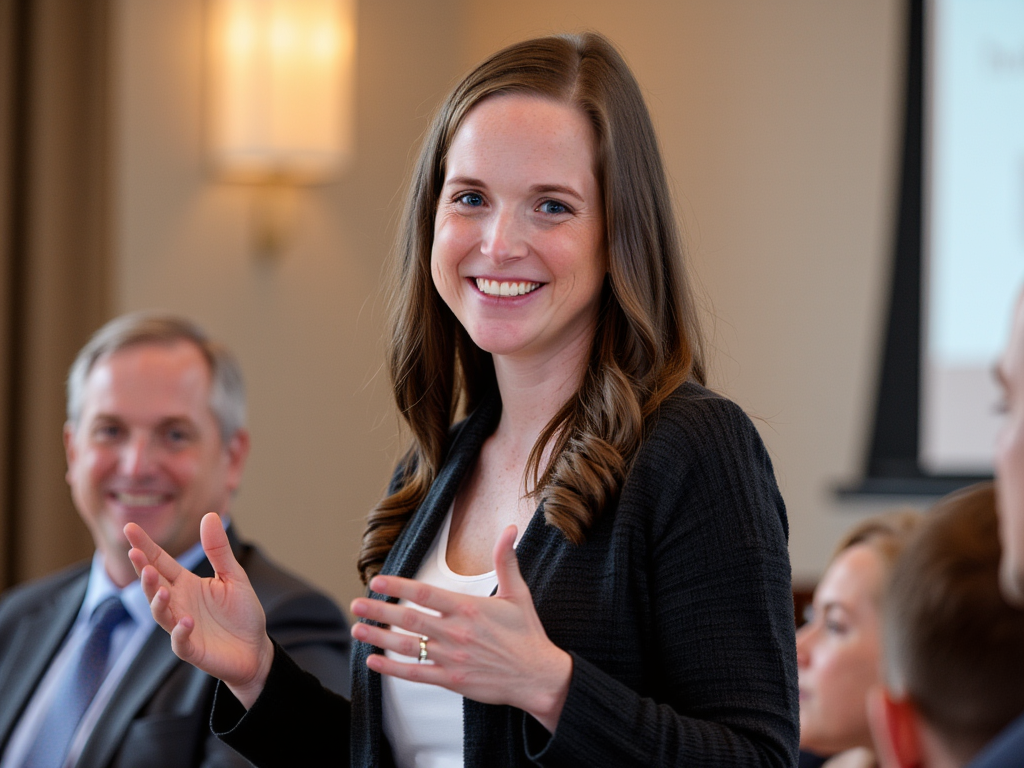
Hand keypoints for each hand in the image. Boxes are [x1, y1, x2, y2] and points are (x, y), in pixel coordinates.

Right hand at [125, 513, 273, 708]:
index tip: (130, 528)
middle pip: (155, 585)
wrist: (255, 649)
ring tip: (162, 590)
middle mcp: (179, 603)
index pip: (160, 562)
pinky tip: (186, 621)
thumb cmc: (241, 612)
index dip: (145, 546)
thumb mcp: (233, 576)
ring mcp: (182, 627)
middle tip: (136, 554)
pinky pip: (181, 641)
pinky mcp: (192, 649)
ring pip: (161, 613)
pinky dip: (181, 632)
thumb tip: (209, 515)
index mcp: (187, 583)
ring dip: (158, 601)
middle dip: (144, 571)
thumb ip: (218, 550)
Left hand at [350, 525, 572, 732]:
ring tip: (356, 629)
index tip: (377, 581)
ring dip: (378, 637)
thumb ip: (506, 560)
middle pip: (408, 618)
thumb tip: (510, 529)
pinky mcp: (451, 679)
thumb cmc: (527, 634)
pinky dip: (391, 668)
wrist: (538, 676)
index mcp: (468, 608)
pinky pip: (415, 674)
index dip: (397, 585)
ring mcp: (451, 657)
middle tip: (355, 605)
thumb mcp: (518, 593)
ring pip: (406, 646)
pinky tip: (374, 662)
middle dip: (378, 611)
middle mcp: (455, 632)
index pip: (424, 593)